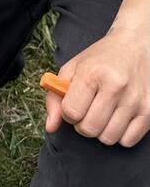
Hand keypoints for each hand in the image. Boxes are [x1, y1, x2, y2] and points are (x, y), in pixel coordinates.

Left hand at [45, 27, 149, 147]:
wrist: (135, 45)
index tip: (74, 104)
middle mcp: (116, 87)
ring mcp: (135, 100)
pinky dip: (119, 134)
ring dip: (101, 130)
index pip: (71, 112)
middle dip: (82, 124)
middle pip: (89, 129)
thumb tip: (50, 127)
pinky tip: (118, 117)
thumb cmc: (100, 59)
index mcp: (93, 73)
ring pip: (108, 138)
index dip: (68, 113)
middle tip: (87, 110)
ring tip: (103, 113)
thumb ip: (55, 97)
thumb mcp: (72, 69)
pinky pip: (128, 141)